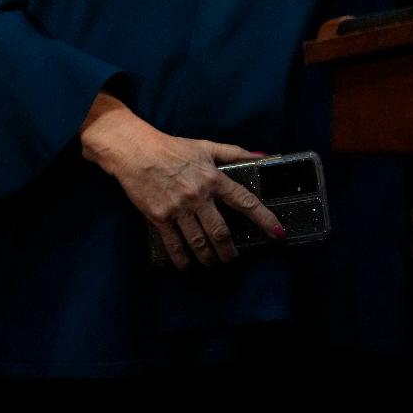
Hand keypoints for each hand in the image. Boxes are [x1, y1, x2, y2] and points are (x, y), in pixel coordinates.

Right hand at [79, 92, 283, 268]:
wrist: (135, 150)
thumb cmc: (172, 147)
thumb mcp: (205, 146)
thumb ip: (234, 152)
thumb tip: (263, 156)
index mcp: (213, 177)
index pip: (245, 201)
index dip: (264, 219)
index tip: (278, 233)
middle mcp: (198, 195)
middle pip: (220, 231)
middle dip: (229, 251)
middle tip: (233, 259)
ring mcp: (178, 209)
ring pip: (199, 242)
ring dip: (209, 258)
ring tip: (213, 263)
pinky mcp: (159, 218)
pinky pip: (174, 245)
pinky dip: (183, 259)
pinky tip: (189, 267)